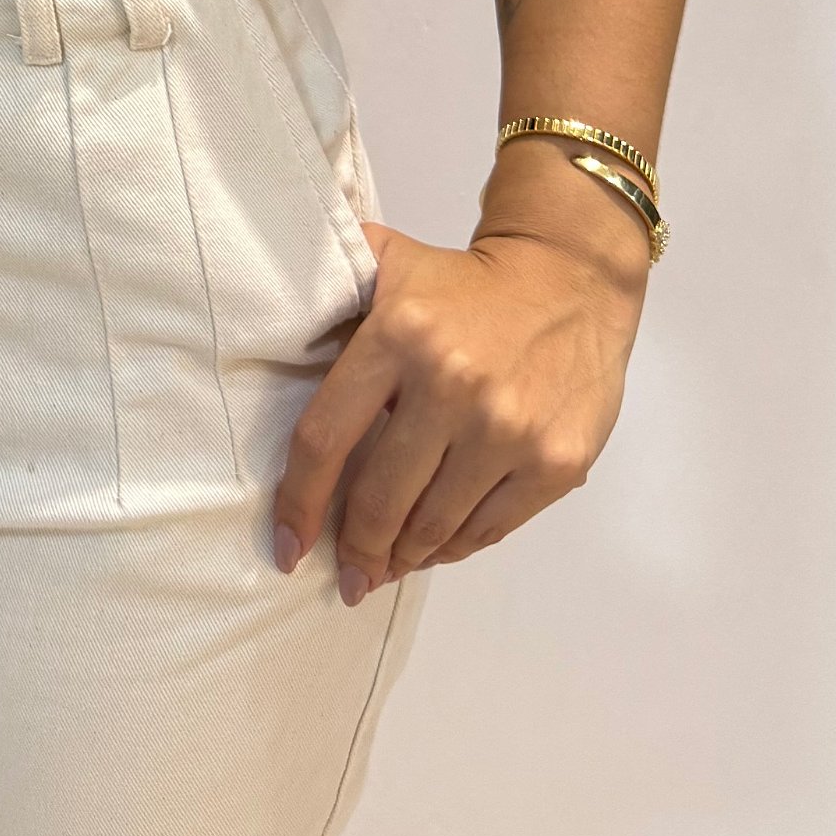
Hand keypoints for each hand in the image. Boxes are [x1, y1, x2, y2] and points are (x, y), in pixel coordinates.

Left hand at [272, 166, 649, 599]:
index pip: (326, 438)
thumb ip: (330, 288)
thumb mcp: (390, 262)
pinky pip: (489, 528)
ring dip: (403, 557)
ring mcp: (508, 430)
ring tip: (386, 567)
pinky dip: (454, 548)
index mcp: (398, 338)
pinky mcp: (556, 461)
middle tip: (348, 574)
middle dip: (356, 548)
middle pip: (380, 499)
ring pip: (434, 525)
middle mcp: (453, 387)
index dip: (299, 502)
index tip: (286, 546)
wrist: (571, 281)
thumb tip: (265, 318)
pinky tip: (435, 549)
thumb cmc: (465, 284)